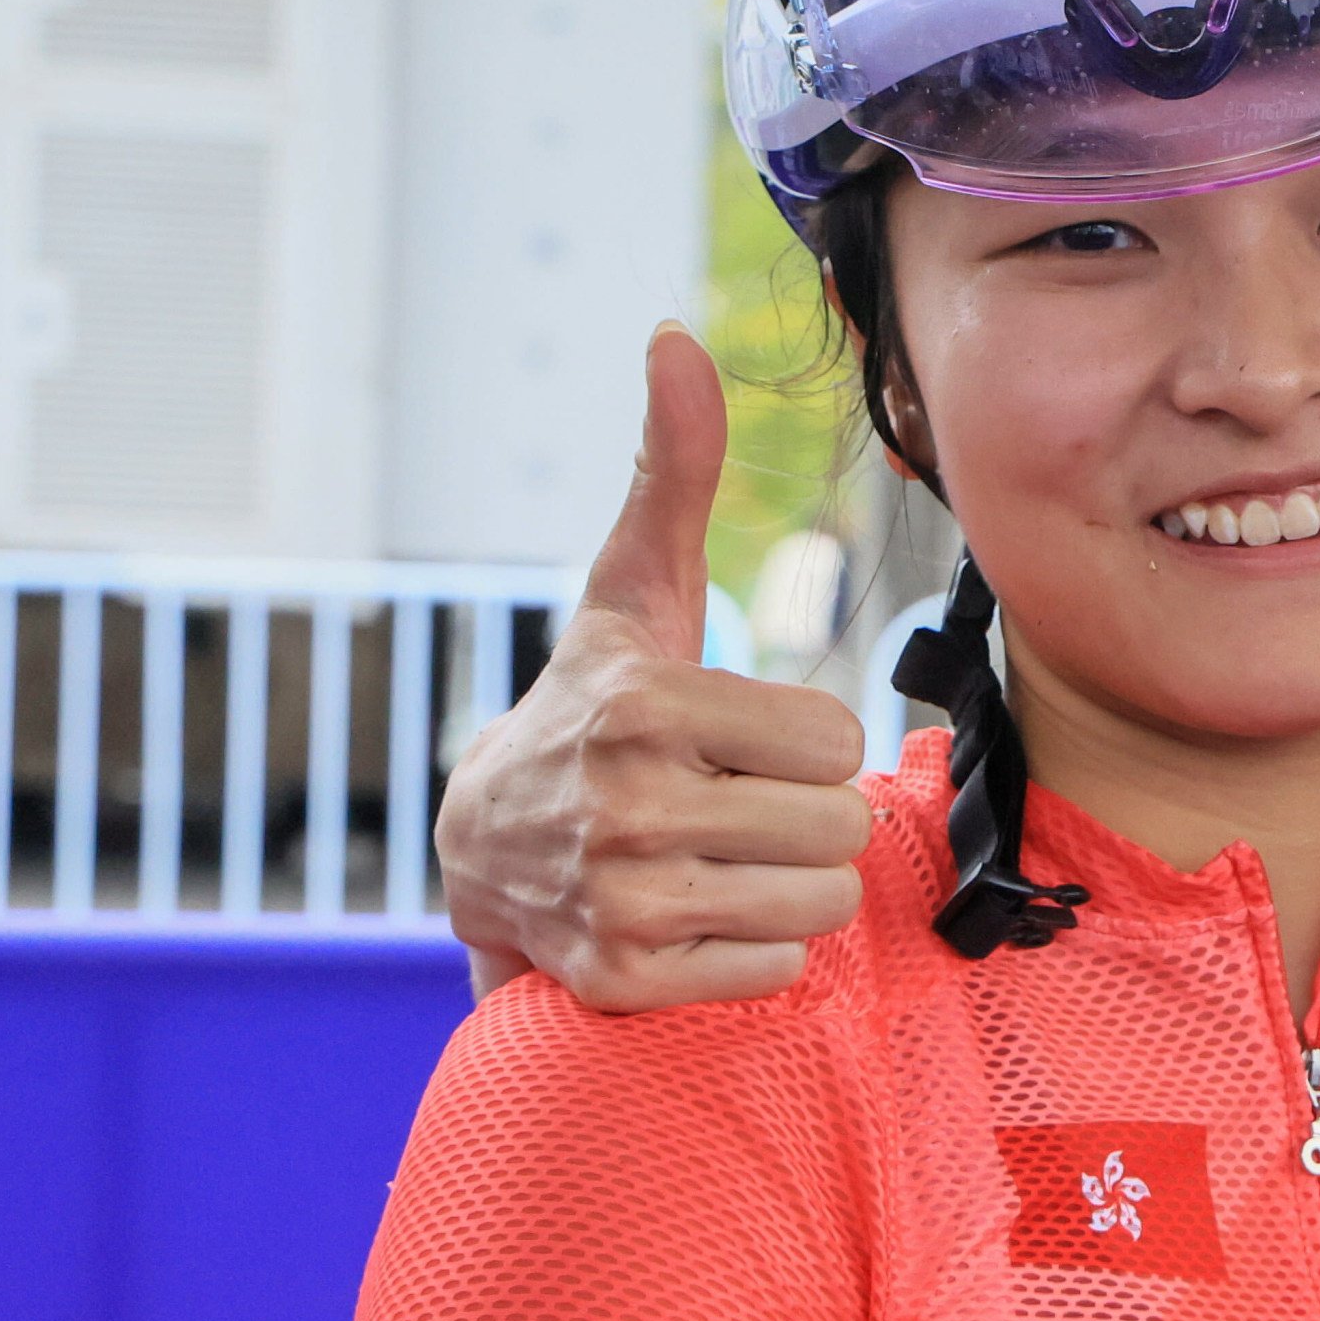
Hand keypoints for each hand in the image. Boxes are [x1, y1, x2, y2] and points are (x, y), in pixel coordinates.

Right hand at [437, 325, 875, 1008]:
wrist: (481, 853)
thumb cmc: (593, 707)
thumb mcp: (631, 593)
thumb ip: (673, 472)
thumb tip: (675, 337)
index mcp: (645, 703)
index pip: (834, 738)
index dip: (804, 740)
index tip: (738, 738)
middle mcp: (625, 805)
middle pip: (838, 825)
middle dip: (804, 817)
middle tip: (734, 806)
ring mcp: (619, 900)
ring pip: (819, 904)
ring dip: (789, 888)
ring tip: (721, 858)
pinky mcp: (620, 983)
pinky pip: (774, 973)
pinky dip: (751, 954)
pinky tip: (692, 916)